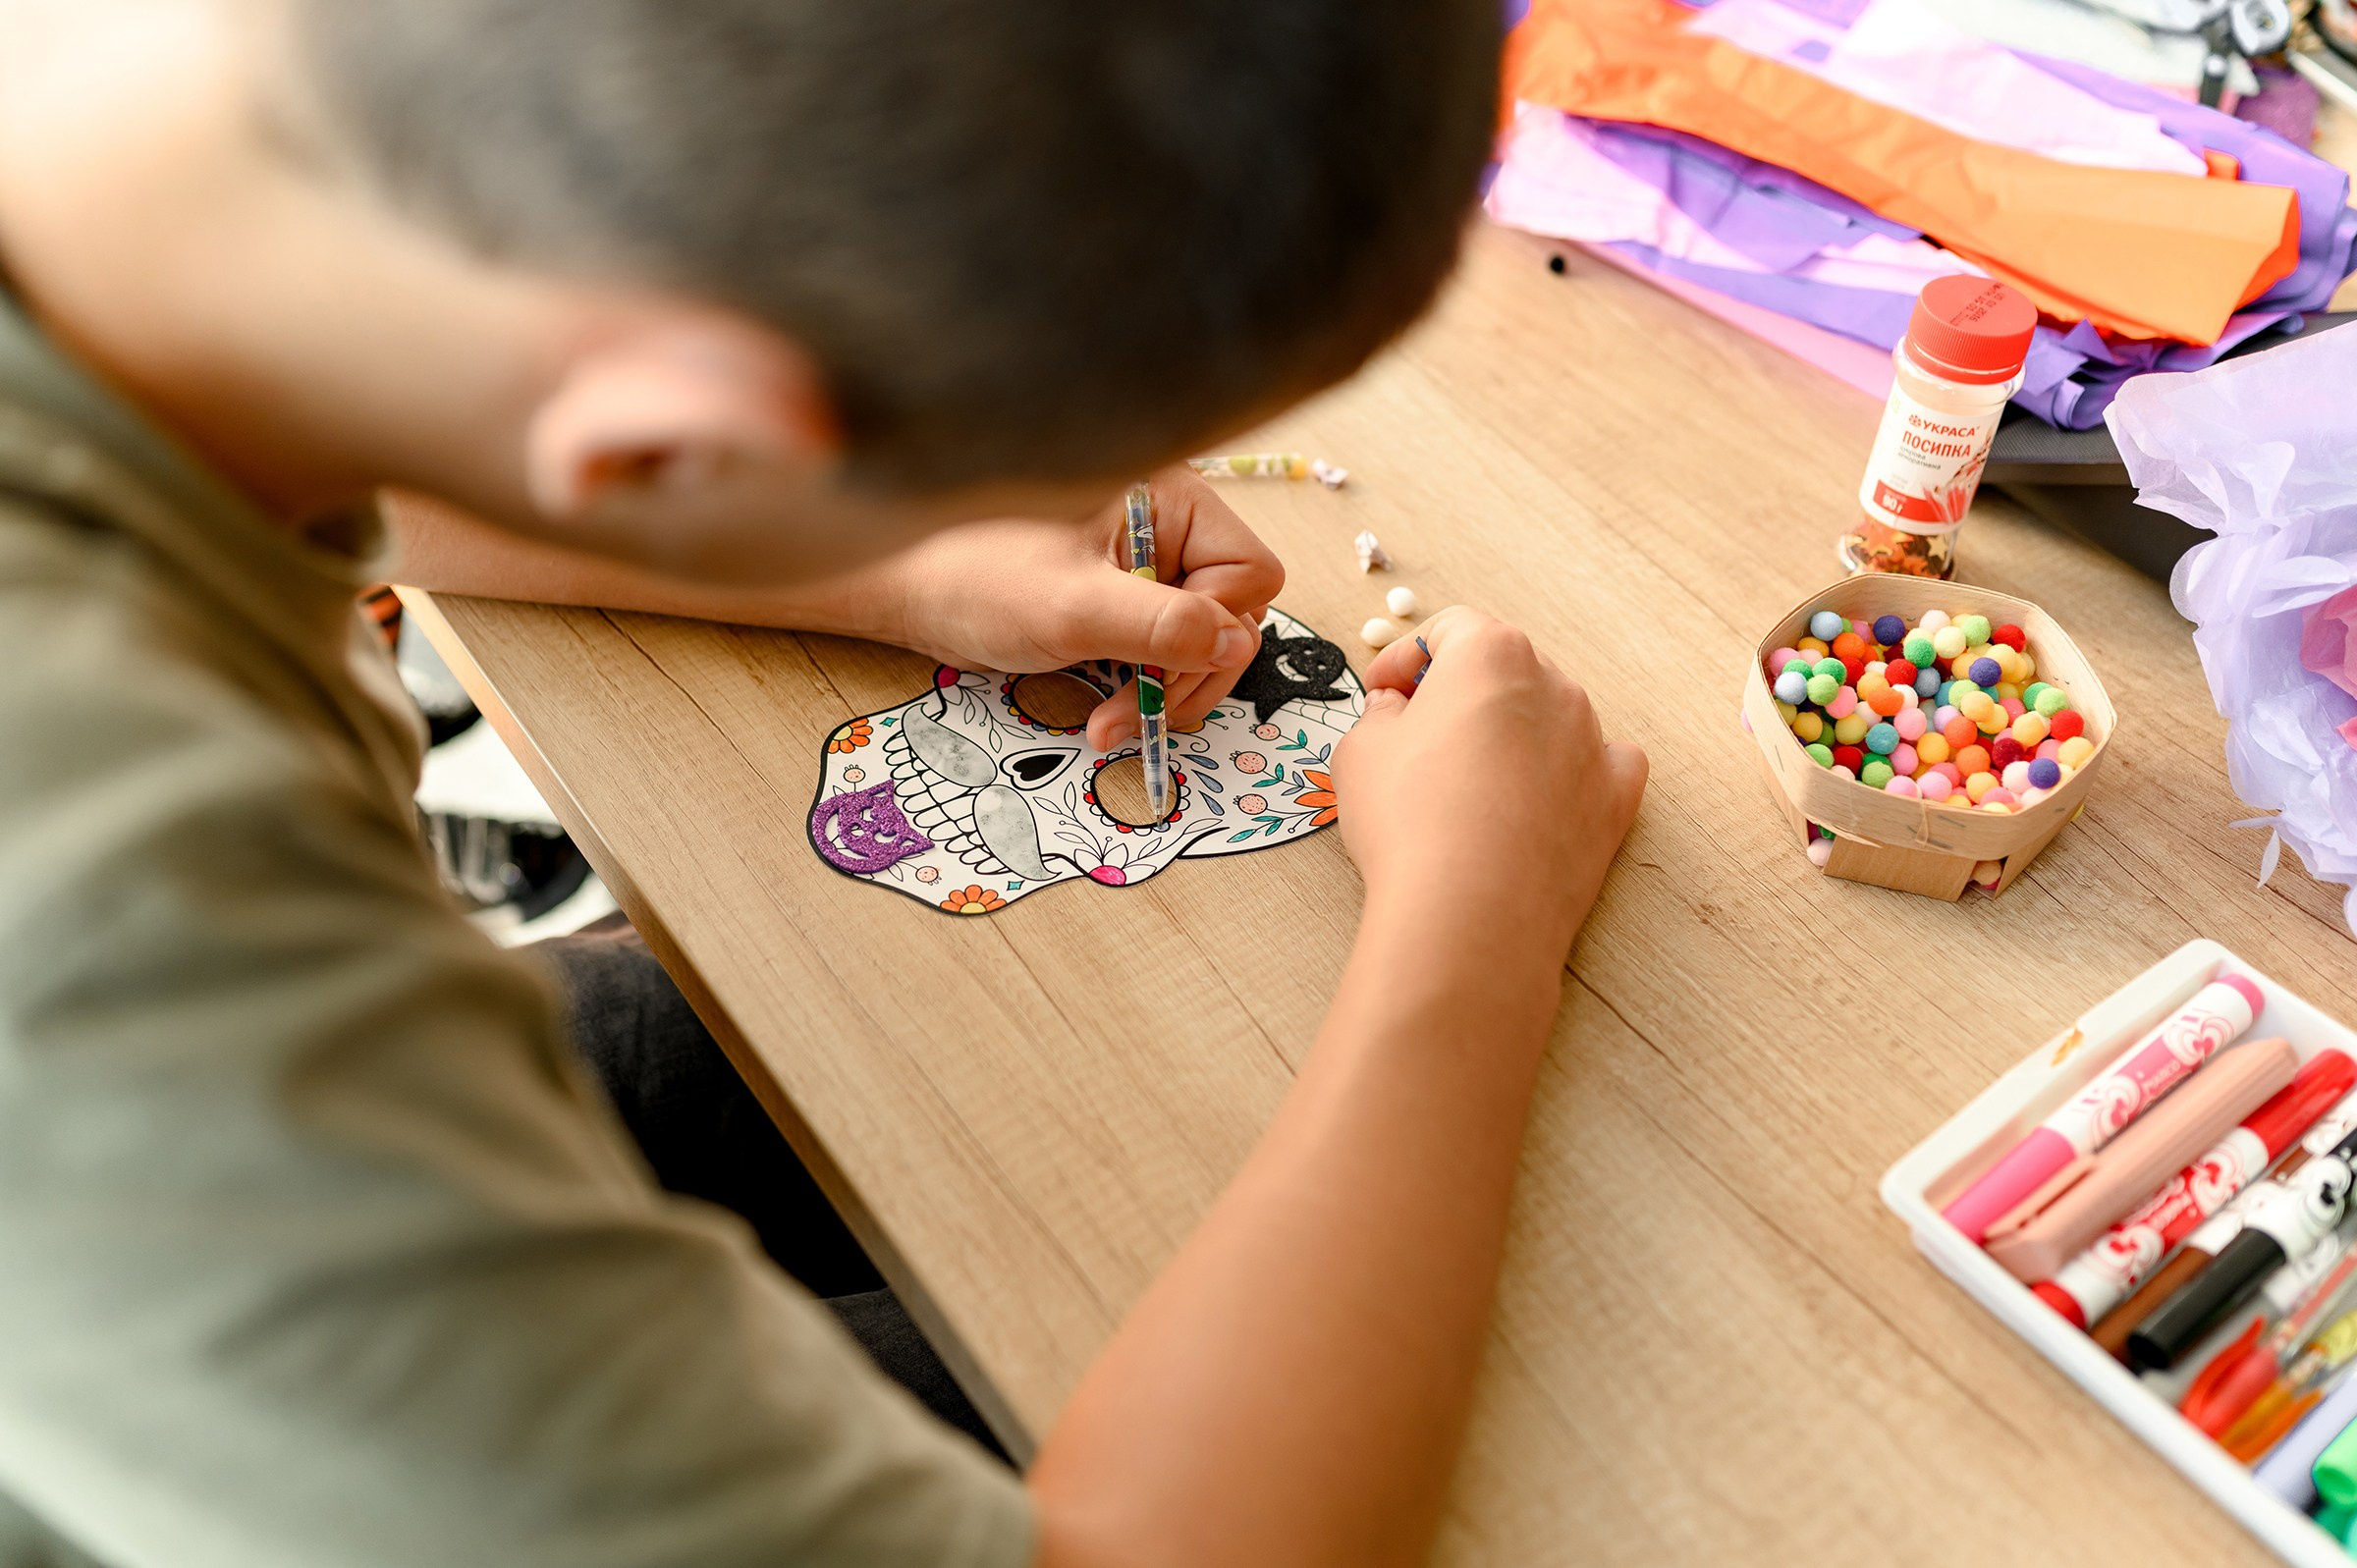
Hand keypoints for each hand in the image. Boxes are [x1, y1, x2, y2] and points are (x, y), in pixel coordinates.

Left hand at [869, 469, 1284, 747]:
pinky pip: (1159, 652)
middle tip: (1136, 718)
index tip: (1163, 667)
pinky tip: (1105, 712)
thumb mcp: (1071, 606)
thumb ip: (1162, 625)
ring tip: (1108, 725)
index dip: (1217, 629)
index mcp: (1167, 497)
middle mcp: (1164, 526)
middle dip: (1188, 675)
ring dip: (1163, 692)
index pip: (1248, 574)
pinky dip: (1140, 688)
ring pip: (1197, 642)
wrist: (901, 591)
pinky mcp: (1117, 601)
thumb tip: (1236, 643)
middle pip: (1231, 614)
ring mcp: (1143, 566)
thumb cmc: (971, 575)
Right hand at [1332, 608, 1647, 963]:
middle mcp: (1554, 685)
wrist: (1472, 913)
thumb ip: (1378, 715)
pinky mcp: (1615, 799)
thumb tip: (1393, 711)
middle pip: (1502, 669)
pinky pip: (1599, 763)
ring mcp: (1592, 741)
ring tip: (1467, 779)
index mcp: (1492, 654)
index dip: (1403, 658)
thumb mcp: (1360, 752)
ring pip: (1548, 715)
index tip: (1382, 691)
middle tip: (1416, 733)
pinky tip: (1536, 795)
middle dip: (1459, 693)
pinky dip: (1569, 770)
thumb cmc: (1410, 821)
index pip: (1447, 630)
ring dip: (1510, 733)